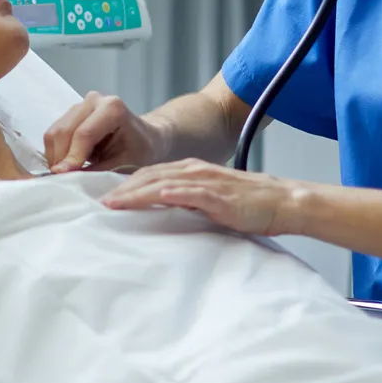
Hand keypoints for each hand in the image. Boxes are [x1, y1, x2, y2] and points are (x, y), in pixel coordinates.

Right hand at [45, 92, 166, 173]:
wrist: (147, 138)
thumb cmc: (141, 151)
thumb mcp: (125, 165)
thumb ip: (97, 171)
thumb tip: (67, 177)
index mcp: (113, 108)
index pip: (84, 134)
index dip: (72, 157)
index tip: (64, 176)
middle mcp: (94, 100)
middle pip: (65, 130)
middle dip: (61, 157)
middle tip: (62, 180)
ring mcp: (81, 104)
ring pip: (55, 131)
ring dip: (55, 155)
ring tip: (66, 174)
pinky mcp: (72, 113)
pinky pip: (54, 133)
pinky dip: (56, 151)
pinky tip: (67, 164)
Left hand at [99, 159, 292, 236]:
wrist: (282, 201)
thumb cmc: (248, 205)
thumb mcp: (210, 200)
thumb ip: (187, 201)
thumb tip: (162, 211)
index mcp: (191, 171)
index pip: (150, 173)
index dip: (126, 184)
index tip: (105, 195)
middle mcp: (195, 171)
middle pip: (150, 175)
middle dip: (123, 188)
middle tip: (99, 201)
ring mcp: (207, 182)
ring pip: (163, 182)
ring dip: (136, 192)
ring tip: (115, 203)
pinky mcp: (219, 197)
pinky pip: (191, 193)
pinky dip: (171, 193)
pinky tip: (155, 197)